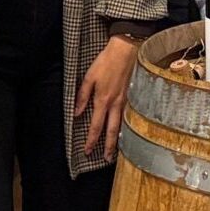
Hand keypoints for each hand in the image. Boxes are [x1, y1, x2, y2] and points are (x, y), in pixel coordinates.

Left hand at [75, 34, 139, 156]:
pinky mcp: (132, 97)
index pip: (96, 125)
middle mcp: (115, 104)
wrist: (126, 51)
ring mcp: (126, 101)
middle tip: (106, 159)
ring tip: (115, 151)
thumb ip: (82, 96)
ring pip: (122, 125)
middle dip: (108, 146)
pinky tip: (125, 131)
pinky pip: (128, 117)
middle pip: (111, 131)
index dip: (91, 139)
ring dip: (118, 139)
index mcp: (103, 100)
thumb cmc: (106, 61)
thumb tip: (77, 112)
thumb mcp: (90, 77)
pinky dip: (126, 127)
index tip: (87, 150)